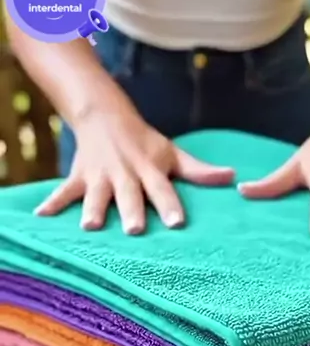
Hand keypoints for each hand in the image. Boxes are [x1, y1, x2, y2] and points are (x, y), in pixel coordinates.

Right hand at [35, 106, 234, 233]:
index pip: (163, 189)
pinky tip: (40, 217)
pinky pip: (65, 191)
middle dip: (130, 211)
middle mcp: (125, 173)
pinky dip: (52, 203)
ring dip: (92, 209)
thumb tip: (232, 177)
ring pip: (96, 195)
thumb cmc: (144, 142)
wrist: (104, 115)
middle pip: (129, 194)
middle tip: (133, 230)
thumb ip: (199, 170)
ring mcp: (100, 175)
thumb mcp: (172, 153)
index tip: (177, 223)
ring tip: (89, 226)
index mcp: (150, 169)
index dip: (169, 205)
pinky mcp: (79, 176)